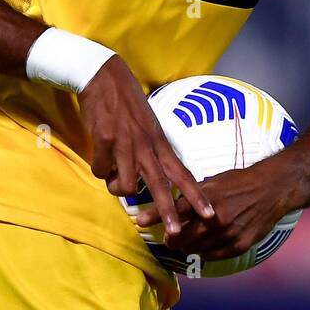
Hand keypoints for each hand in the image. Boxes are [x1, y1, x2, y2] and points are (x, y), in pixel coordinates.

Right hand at [79, 57, 213, 234]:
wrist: (104, 75)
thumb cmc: (127, 104)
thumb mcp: (148, 127)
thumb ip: (150, 153)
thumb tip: (144, 182)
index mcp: (160, 142)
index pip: (184, 173)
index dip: (197, 196)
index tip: (210, 214)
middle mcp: (147, 145)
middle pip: (162, 185)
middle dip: (169, 212)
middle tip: (176, 234)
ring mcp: (126, 143)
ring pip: (127, 185)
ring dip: (118, 186)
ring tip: (113, 172)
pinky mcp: (104, 140)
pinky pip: (101, 171)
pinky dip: (99, 168)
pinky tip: (99, 153)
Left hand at [136, 161, 294, 260]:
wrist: (272, 189)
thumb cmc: (241, 182)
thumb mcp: (214, 182)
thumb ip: (193, 195)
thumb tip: (171, 202)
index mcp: (207, 198)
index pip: (175, 210)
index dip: (156, 216)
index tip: (141, 221)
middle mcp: (215, 218)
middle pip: (182, 236)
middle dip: (171, 238)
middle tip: (168, 237)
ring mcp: (227, 233)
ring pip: (195, 249)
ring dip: (187, 246)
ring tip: (184, 242)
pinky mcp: (238, 245)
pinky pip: (213, 255)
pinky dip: (204, 252)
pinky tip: (203, 246)